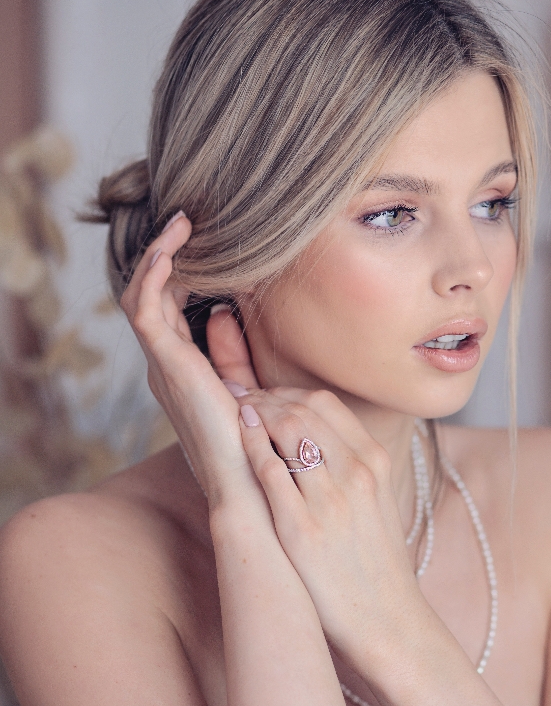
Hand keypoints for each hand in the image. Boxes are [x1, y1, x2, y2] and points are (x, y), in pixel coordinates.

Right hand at [120, 213, 256, 507]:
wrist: (249, 483)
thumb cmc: (253, 443)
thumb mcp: (244, 388)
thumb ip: (233, 354)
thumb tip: (222, 316)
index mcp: (181, 369)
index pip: (168, 309)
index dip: (179, 273)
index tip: (202, 243)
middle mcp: (165, 365)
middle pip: (150, 297)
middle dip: (164, 257)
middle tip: (186, 222)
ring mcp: (162, 366)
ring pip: (142, 297)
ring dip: (158, 257)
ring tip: (181, 225)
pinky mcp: (167, 367)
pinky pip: (145, 311)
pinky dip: (153, 278)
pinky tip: (172, 251)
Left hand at [230, 387, 425, 673]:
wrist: (388, 618)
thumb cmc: (377, 558)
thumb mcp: (379, 497)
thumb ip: (352, 461)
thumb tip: (313, 432)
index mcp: (375, 462)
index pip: (325, 403)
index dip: (288, 393)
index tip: (267, 397)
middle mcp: (357, 473)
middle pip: (302, 410)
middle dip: (265, 398)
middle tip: (242, 400)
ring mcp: (330, 501)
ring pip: (286, 432)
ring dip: (255, 415)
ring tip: (237, 416)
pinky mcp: (302, 531)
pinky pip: (271, 473)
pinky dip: (252, 448)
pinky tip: (239, 441)